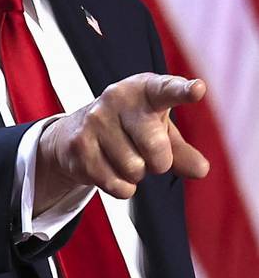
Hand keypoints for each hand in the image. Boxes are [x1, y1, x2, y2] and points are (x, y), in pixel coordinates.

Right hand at [34, 73, 209, 214]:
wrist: (77, 133)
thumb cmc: (131, 128)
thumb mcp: (161, 133)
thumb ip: (183, 151)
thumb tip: (201, 169)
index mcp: (144, 90)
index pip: (166, 90)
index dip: (183, 91)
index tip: (198, 90)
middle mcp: (118, 98)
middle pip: (156, 148)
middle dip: (159, 162)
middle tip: (148, 153)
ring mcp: (95, 120)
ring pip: (135, 170)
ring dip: (135, 174)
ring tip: (123, 155)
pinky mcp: (80, 145)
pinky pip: (117, 185)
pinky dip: (122, 187)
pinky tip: (110, 168)